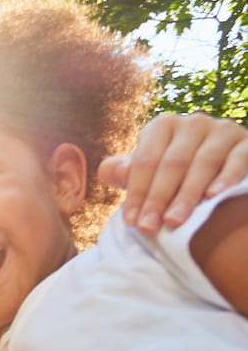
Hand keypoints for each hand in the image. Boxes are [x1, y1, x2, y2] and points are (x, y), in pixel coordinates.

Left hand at [100, 113, 247, 233]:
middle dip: (158, 198)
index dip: (137, 191)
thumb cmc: (172, 173)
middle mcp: (193, 123)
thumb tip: (117, 171)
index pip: (146, 160)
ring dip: (187, 194)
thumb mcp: (146, 170)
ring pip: (203, 163)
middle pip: (172, 163)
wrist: (219, 168)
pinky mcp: (247, 142)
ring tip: (174, 221)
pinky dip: (226, 177)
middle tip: (149, 227)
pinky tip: (213, 197)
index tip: (132, 221)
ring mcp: (222, 130)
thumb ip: (123, 171)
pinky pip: (238, 159)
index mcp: (163, 126)